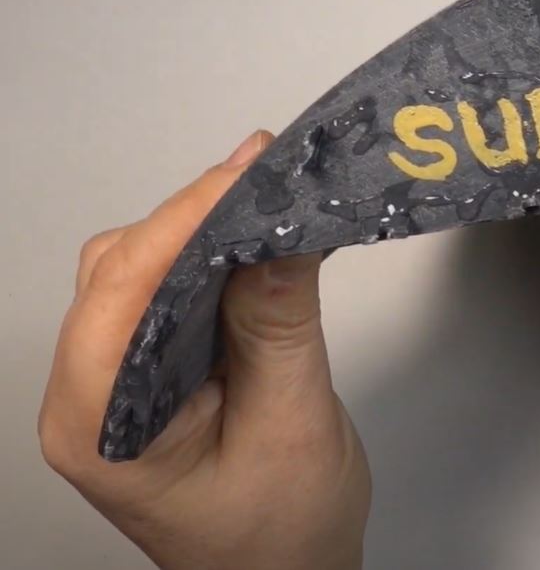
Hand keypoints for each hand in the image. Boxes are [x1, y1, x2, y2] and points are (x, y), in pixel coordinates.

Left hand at [39, 132, 370, 569]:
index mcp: (99, 425)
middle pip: (116, 275)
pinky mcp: (145, 378)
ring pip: (134, 278)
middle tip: (266, 173)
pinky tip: (245, 241)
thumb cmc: (283, 529)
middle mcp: (86, 400)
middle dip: (189, 218)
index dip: (181, 220)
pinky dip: (203, 261)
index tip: (247, 170)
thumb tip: (278, 228)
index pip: (121, 292)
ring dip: (194, 234)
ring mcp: (111, 389)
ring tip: (259, 199)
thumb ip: (279, 325)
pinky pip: (160, 299)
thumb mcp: (291, 423)